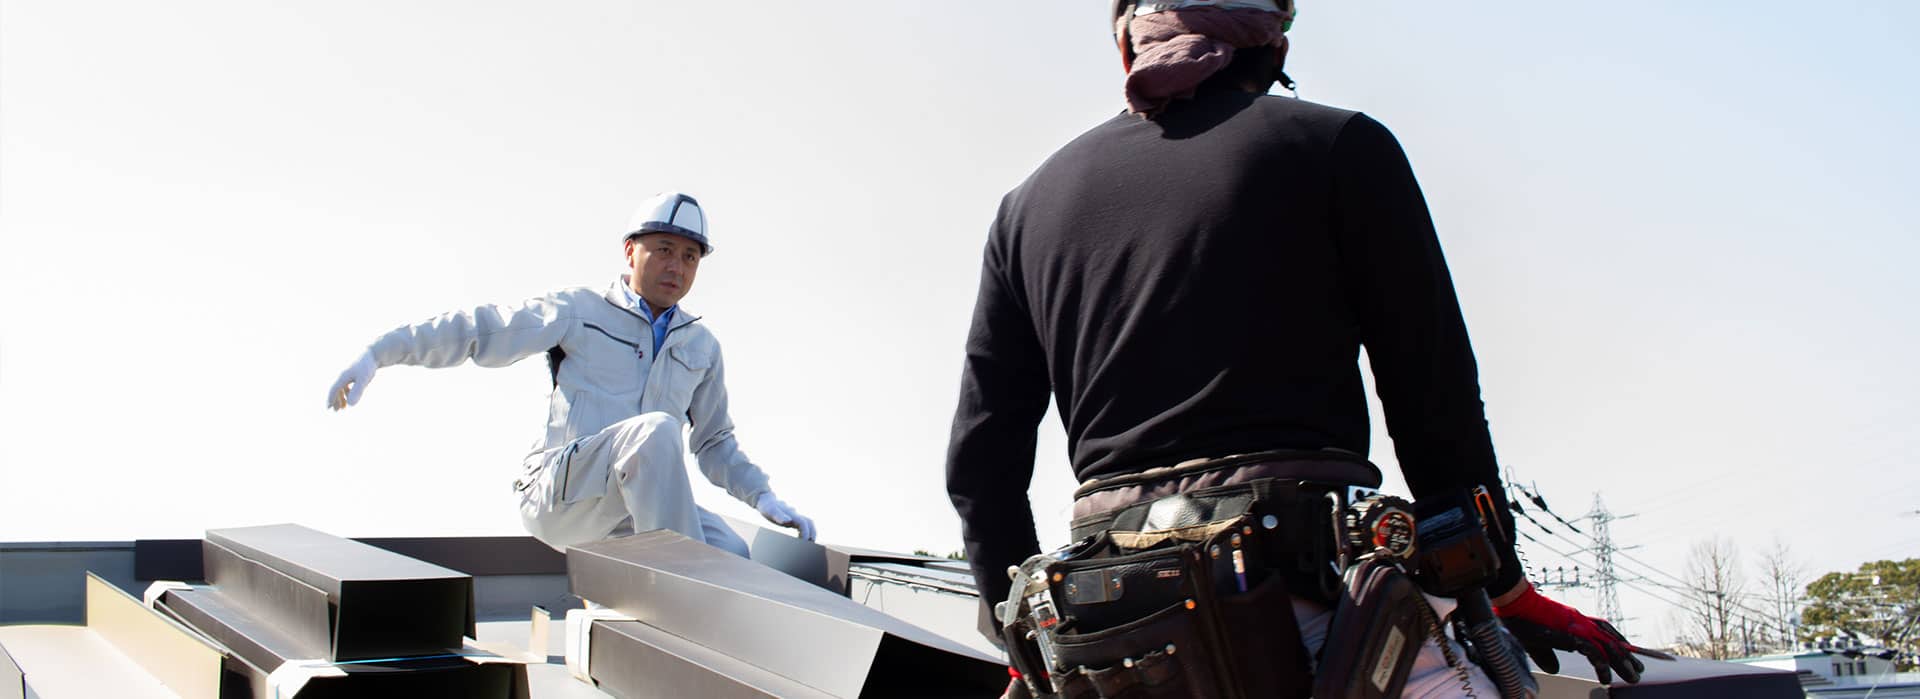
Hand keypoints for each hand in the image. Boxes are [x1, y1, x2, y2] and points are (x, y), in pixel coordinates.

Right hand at [326, 350, 377, 409]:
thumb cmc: (368, 366)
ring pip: (340, 385)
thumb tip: (350, 405)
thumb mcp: (364, 379)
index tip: (328, 408)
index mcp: (341, 376)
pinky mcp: (351, 370)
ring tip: (344, 407)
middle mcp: (341, 373)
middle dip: (335, 400)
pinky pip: (345, 382)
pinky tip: (349, 395)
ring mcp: (346, 371)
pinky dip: (345, 390)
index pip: (333, 389)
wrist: (374, 351)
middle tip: (336, 411)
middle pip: (335, 388)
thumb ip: (357, 391)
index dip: (330, 399)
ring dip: (340, 396)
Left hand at [754, 492, 816, 540]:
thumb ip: (778, 515)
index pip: (804, 523)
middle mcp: (795, 515)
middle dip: (812, 533)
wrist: (765, 500)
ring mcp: (795, 517)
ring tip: (809, 543)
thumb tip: (788, 520)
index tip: (804, 541)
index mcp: (792, 514)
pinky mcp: (792, 520)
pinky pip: (802, 526)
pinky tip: (801, 540)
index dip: (806, 532)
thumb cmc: (767, 506)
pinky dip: (805, 533)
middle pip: (810, 523)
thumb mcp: (770, 510)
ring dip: (811, 533)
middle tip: (811, 543)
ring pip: (808, 524)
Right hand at [1496, 582, 1643, 683]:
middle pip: (1611, 640)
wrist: (1515, 608)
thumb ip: (1548, 657)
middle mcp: (1582, 623)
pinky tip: (1606, 678)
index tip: (1629, 655)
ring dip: (1622, 664)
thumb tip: (1555, 670)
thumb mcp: (1539, 645)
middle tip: (1638, 671)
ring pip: (1608, 647)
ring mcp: (1579, 627)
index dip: (1618, 642)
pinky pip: (1594, 652)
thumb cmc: (1523, 622)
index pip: (1605, 631)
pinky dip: (1602, 665)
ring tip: (1632, 678)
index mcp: (1576, 622)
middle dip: (1627, 657)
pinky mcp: (1573, 635)